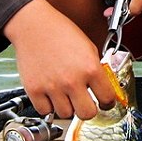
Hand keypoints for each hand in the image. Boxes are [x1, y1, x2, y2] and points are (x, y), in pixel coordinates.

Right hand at [3, 0, 115, 119]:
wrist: (33, 25)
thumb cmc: (60, 32)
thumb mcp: (88, 47)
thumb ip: (95, 69)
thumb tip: (102, 87)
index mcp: (90, 67)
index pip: (107, 98)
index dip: (108, 102)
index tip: (104, 102)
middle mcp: (72, 80)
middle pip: (87, 114)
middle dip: (88, 109)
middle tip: (85, 103)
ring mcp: (52, 86)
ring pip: (66, 114)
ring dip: (67, 107)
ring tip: (65, 95)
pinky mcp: (34, 89)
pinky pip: (45, 111)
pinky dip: (48, 106)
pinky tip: (51, 95)